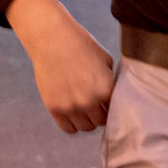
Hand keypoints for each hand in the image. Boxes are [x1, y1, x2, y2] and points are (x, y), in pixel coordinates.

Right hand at [7, 0, 115, 133]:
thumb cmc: (79, 45)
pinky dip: (72, 123)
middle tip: (96, 105)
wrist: (51, 38)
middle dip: (99, 114)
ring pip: (85, 127)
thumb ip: (111, 81)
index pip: (115, 111)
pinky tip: (72, 112)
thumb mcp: (105, 60)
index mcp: (105, 89)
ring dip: (86, 120)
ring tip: (83, 108)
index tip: (108, 103)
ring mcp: (70, 106)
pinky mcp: (54, 108)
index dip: (111, 106)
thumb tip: (115, 96)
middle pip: (100, 122)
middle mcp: (89, 101)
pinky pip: (68, 128)